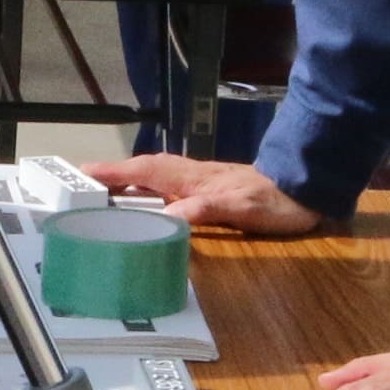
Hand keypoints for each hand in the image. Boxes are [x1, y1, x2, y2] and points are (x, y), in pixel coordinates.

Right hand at [83, 155, 323, 235]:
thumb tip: (168, 219)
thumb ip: (203, 210)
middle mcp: (192, 175)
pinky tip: (152, 201)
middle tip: (83, 182)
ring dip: (131, 180)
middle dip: (115, 174)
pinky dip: (153, 189)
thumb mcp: (239, 208)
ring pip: (157, 176)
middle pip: (145, 170)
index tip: (83, 173)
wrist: (306, 189)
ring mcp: (202, 180)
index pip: (145, 171)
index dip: (114, 173)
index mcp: (192, 178)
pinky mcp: (213, 189)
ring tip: (107, 190)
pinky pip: (172, 186)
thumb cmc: (273, 201)